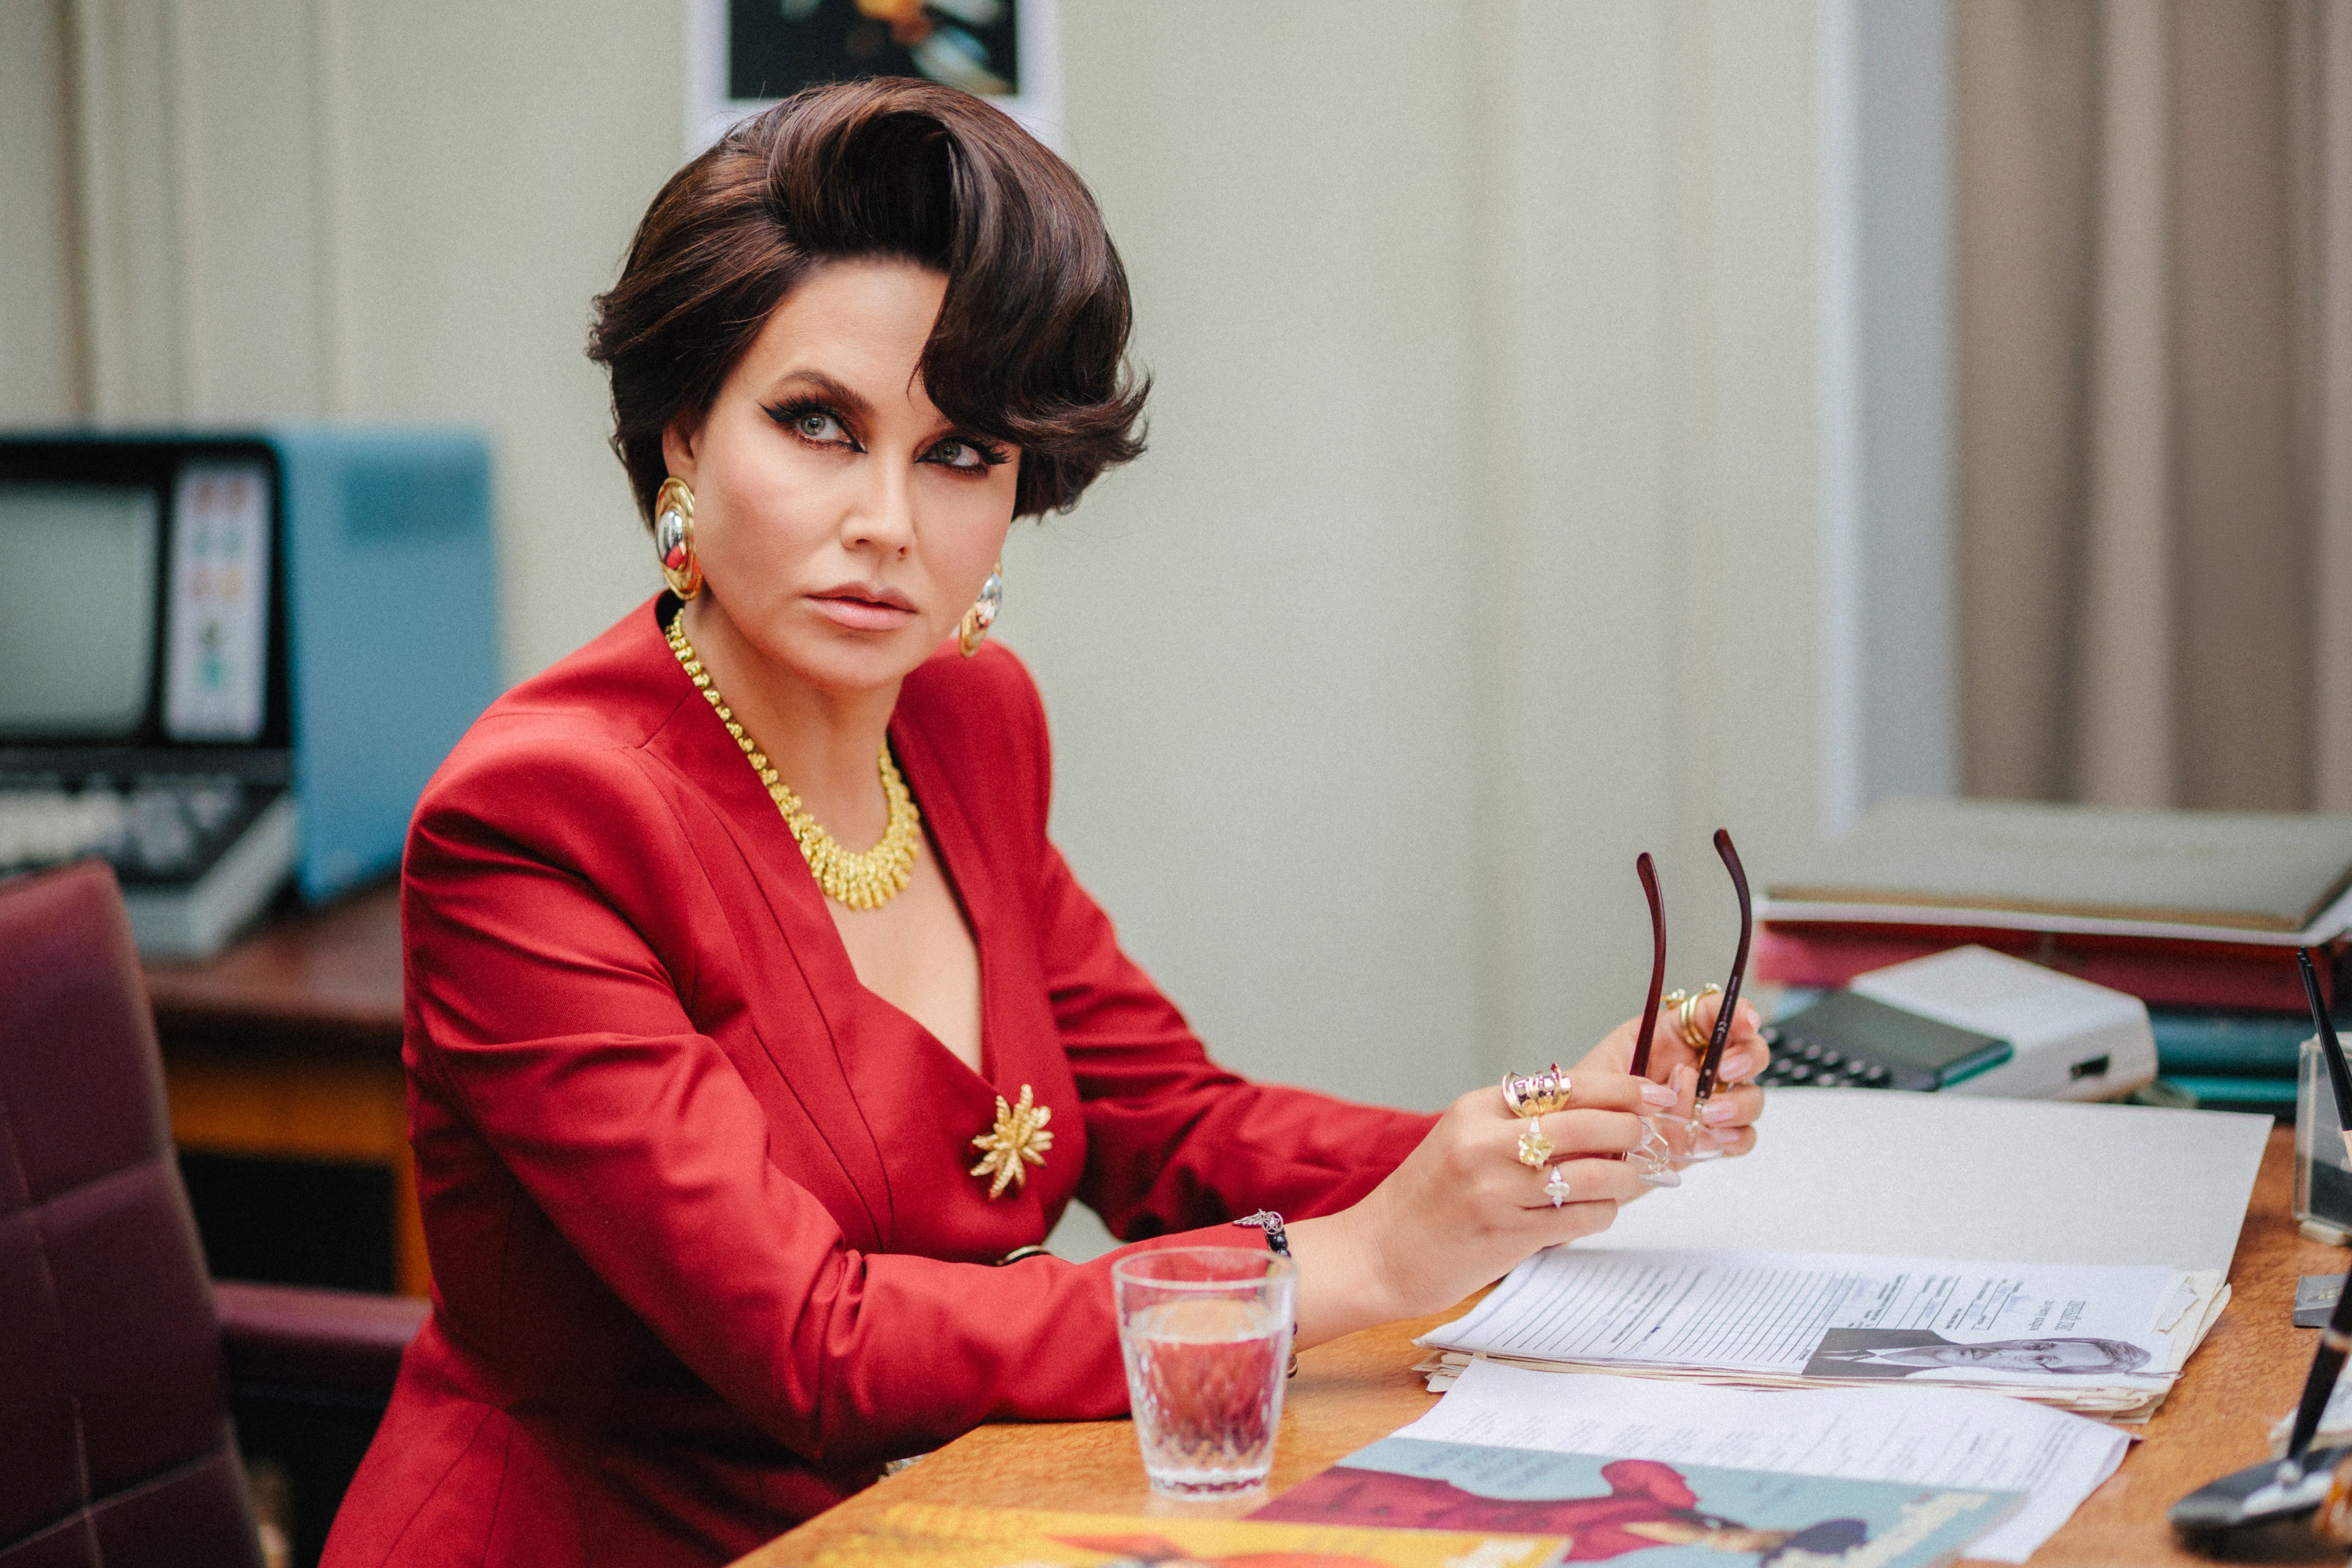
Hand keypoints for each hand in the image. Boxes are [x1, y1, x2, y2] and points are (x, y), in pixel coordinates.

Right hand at [1284, 1067, 1672, 1345]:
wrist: (1380, 1253)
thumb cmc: (1429, 1197)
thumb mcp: (1465, 1139)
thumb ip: (1521, 1123)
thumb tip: (1602, 1114)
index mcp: (1477, 1108)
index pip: (1567, 1084)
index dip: (1622, 1088)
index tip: (1654, 1095)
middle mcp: (1486, 1143)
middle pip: (1589, 1125)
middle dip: (1633, 1132)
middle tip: (1651, 1140)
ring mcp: (1498, 1190)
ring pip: (1594, 1175)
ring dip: (1626, 1179)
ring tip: (1630, 1180)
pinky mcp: (1509, 1234)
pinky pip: (1581, 1218)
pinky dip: (1602, 1214)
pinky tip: (1596, 1212)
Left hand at [1575, 991, 1770, 1159]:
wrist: (1578, 1148)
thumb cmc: (1586, 1103)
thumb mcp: (1600, 1073)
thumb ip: (1642, 1073)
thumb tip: (1683, 1080)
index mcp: (1670, 1036)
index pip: (1713, 1012)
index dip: (1737, 1011)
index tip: (1745, 1022)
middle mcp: (1698, 1064)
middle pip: (1749, 1051)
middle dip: (1746, 1058)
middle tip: (1725, 1071)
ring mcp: (1708, 1101)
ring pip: (1750, 1096)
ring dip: (1738, 1104)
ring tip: (1707, 1115)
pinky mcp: (1709, 1137)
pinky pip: (1741, 1137)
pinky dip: (1734, 1139)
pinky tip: (1713, 1139)